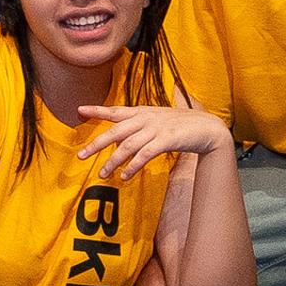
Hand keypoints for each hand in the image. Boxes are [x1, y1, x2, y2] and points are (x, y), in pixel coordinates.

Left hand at [73, 98, 232, 183]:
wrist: (207, 128)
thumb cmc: (179, 125)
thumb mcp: (156, 120)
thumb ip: (137, 126)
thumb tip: (118, 139)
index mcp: (142, 112)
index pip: (115, 110)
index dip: (97, 110)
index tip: (79, 109)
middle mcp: (146, 118)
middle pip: (116, 132)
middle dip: (97, 144)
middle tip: (81, 156)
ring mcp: (156, 129)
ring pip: (128, 146)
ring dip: (113, 162)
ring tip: (103, 174)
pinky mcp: (166, 140)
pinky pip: (145, 154)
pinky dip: (133, 166)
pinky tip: (124, 176)